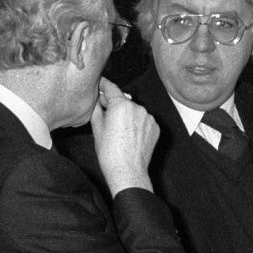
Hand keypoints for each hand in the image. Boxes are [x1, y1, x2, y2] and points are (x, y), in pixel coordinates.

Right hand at [90, 79, 158, 195]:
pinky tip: (130, 135)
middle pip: (123, 101)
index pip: (111, 88)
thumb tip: (97, 99)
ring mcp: (148, 117)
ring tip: (119, 131)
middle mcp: (137, 107)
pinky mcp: (155, 126)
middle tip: (105, 116)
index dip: (104, 84)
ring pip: (134, 111)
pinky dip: (137, 124)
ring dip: (127, 115)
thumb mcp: (97, 128)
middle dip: (114, 105)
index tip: (100, 82)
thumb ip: (97, 108)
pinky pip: (143, 120)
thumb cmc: (110, 153)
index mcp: (121, 105)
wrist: (128, 171)